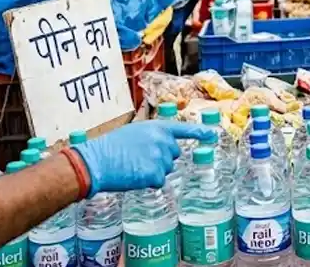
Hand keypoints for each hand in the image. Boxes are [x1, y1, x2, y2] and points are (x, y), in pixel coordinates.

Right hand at [71, 121, 211, 194]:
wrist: (96, 161)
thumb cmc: (109, 147)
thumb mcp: (133, 133)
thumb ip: (151, 137)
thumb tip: (161, 146)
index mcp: (157, 128)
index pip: (184, 129)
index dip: (200, 132)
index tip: (213, 135)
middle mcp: (163, 141)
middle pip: (174, 155)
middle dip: (161, 159)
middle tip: (140, 160)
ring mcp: (161, 158)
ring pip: (166, 170)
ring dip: (154, 171)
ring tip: (134, 167)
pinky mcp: (155, 174)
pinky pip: (159, 182)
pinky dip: (148, 183)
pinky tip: (134, 177)